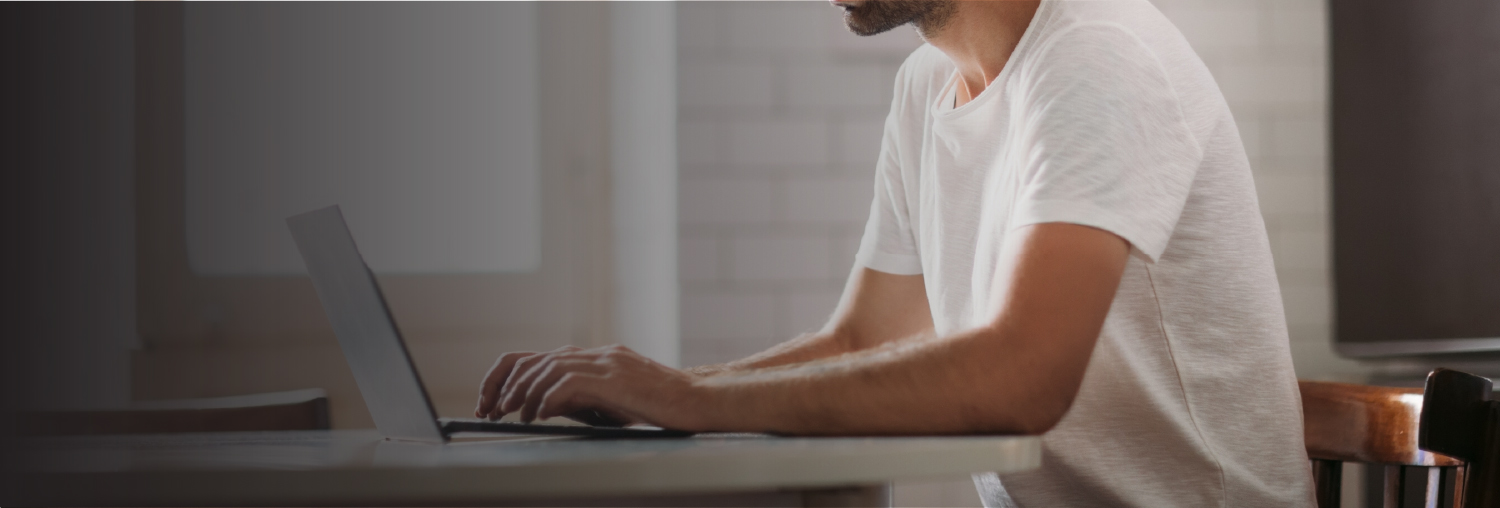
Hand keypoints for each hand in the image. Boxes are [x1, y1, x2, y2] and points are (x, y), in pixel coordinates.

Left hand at [491, 344, 706, 429]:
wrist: (698, 402)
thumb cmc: (661, 409)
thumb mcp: (615, 401)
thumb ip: (583, 398)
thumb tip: (543, 407)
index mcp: (597, 358)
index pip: (541, 358)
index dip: (511, 377)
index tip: (495, 402)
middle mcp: (598, 354)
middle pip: (535, 359)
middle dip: (506, 385)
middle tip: (492, 410)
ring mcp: (607, 363)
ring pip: (547, 367)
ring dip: (523, 393)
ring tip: (513, 415)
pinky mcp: (615, 377)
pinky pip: (569, 381)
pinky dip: (547, 398)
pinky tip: (540, 414)